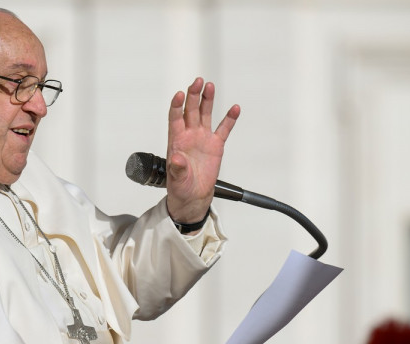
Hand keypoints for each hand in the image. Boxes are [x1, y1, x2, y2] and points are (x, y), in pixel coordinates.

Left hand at [165, 77, 239, 229]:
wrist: (193, 196)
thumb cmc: (181, 187)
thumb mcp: (177, 179)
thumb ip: (177, 168)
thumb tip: (176, 158)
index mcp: (176, 140)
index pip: (175, 118)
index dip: (177, 106)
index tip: (179, 95)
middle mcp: (189, 135)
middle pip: (191, 110)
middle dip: (193, 95)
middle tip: (198, 81)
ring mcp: (202, 138)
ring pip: (205, 114)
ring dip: (207, 100)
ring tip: (210, 87)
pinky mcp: (215, 145)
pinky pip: (223, 129)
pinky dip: (229, 119)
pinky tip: (234, 108)